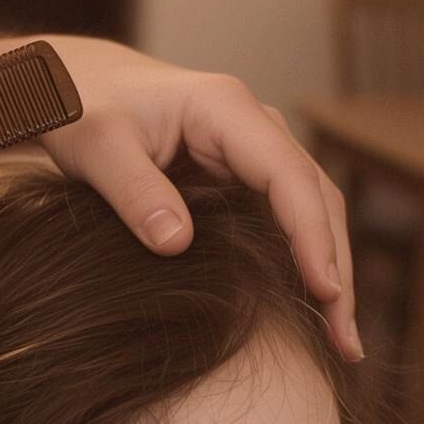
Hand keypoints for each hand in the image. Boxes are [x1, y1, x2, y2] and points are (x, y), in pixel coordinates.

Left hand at [40, 37, 361, 360]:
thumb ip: (133, 192)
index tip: (324, 291)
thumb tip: (176, 244)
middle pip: (315, 197)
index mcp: (224, 109)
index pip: (288, 175)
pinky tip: (308, 308)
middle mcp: (252, 126)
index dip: (311, 235)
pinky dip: (300, 261)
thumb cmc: (84, 107)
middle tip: (346, 341)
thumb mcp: (96, 148)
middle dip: (336, 268)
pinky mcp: (240, 174)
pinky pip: (284, 217)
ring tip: (342, 340)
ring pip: (309, 210)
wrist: (77, 83)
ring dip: (329, 271)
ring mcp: (251, 150)